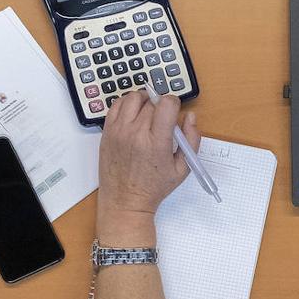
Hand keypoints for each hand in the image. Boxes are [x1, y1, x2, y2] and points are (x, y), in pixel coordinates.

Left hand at [96, 91, 200, 243]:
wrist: (125, 201)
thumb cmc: (153, 187)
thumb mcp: (182, 168)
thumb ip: (191, 140)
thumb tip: (190, 117)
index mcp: (156, 142)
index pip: (166, 104)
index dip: (174, 102)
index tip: (174, 109)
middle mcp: (136, 134)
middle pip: (151, 101)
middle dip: (160, 104)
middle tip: (163, 116)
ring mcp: (119, 131)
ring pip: (132, 98)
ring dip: (143, 99)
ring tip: (148, 110)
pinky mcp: (107, 132)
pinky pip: (115, 105)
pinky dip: (126, 104)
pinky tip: (133, 113)